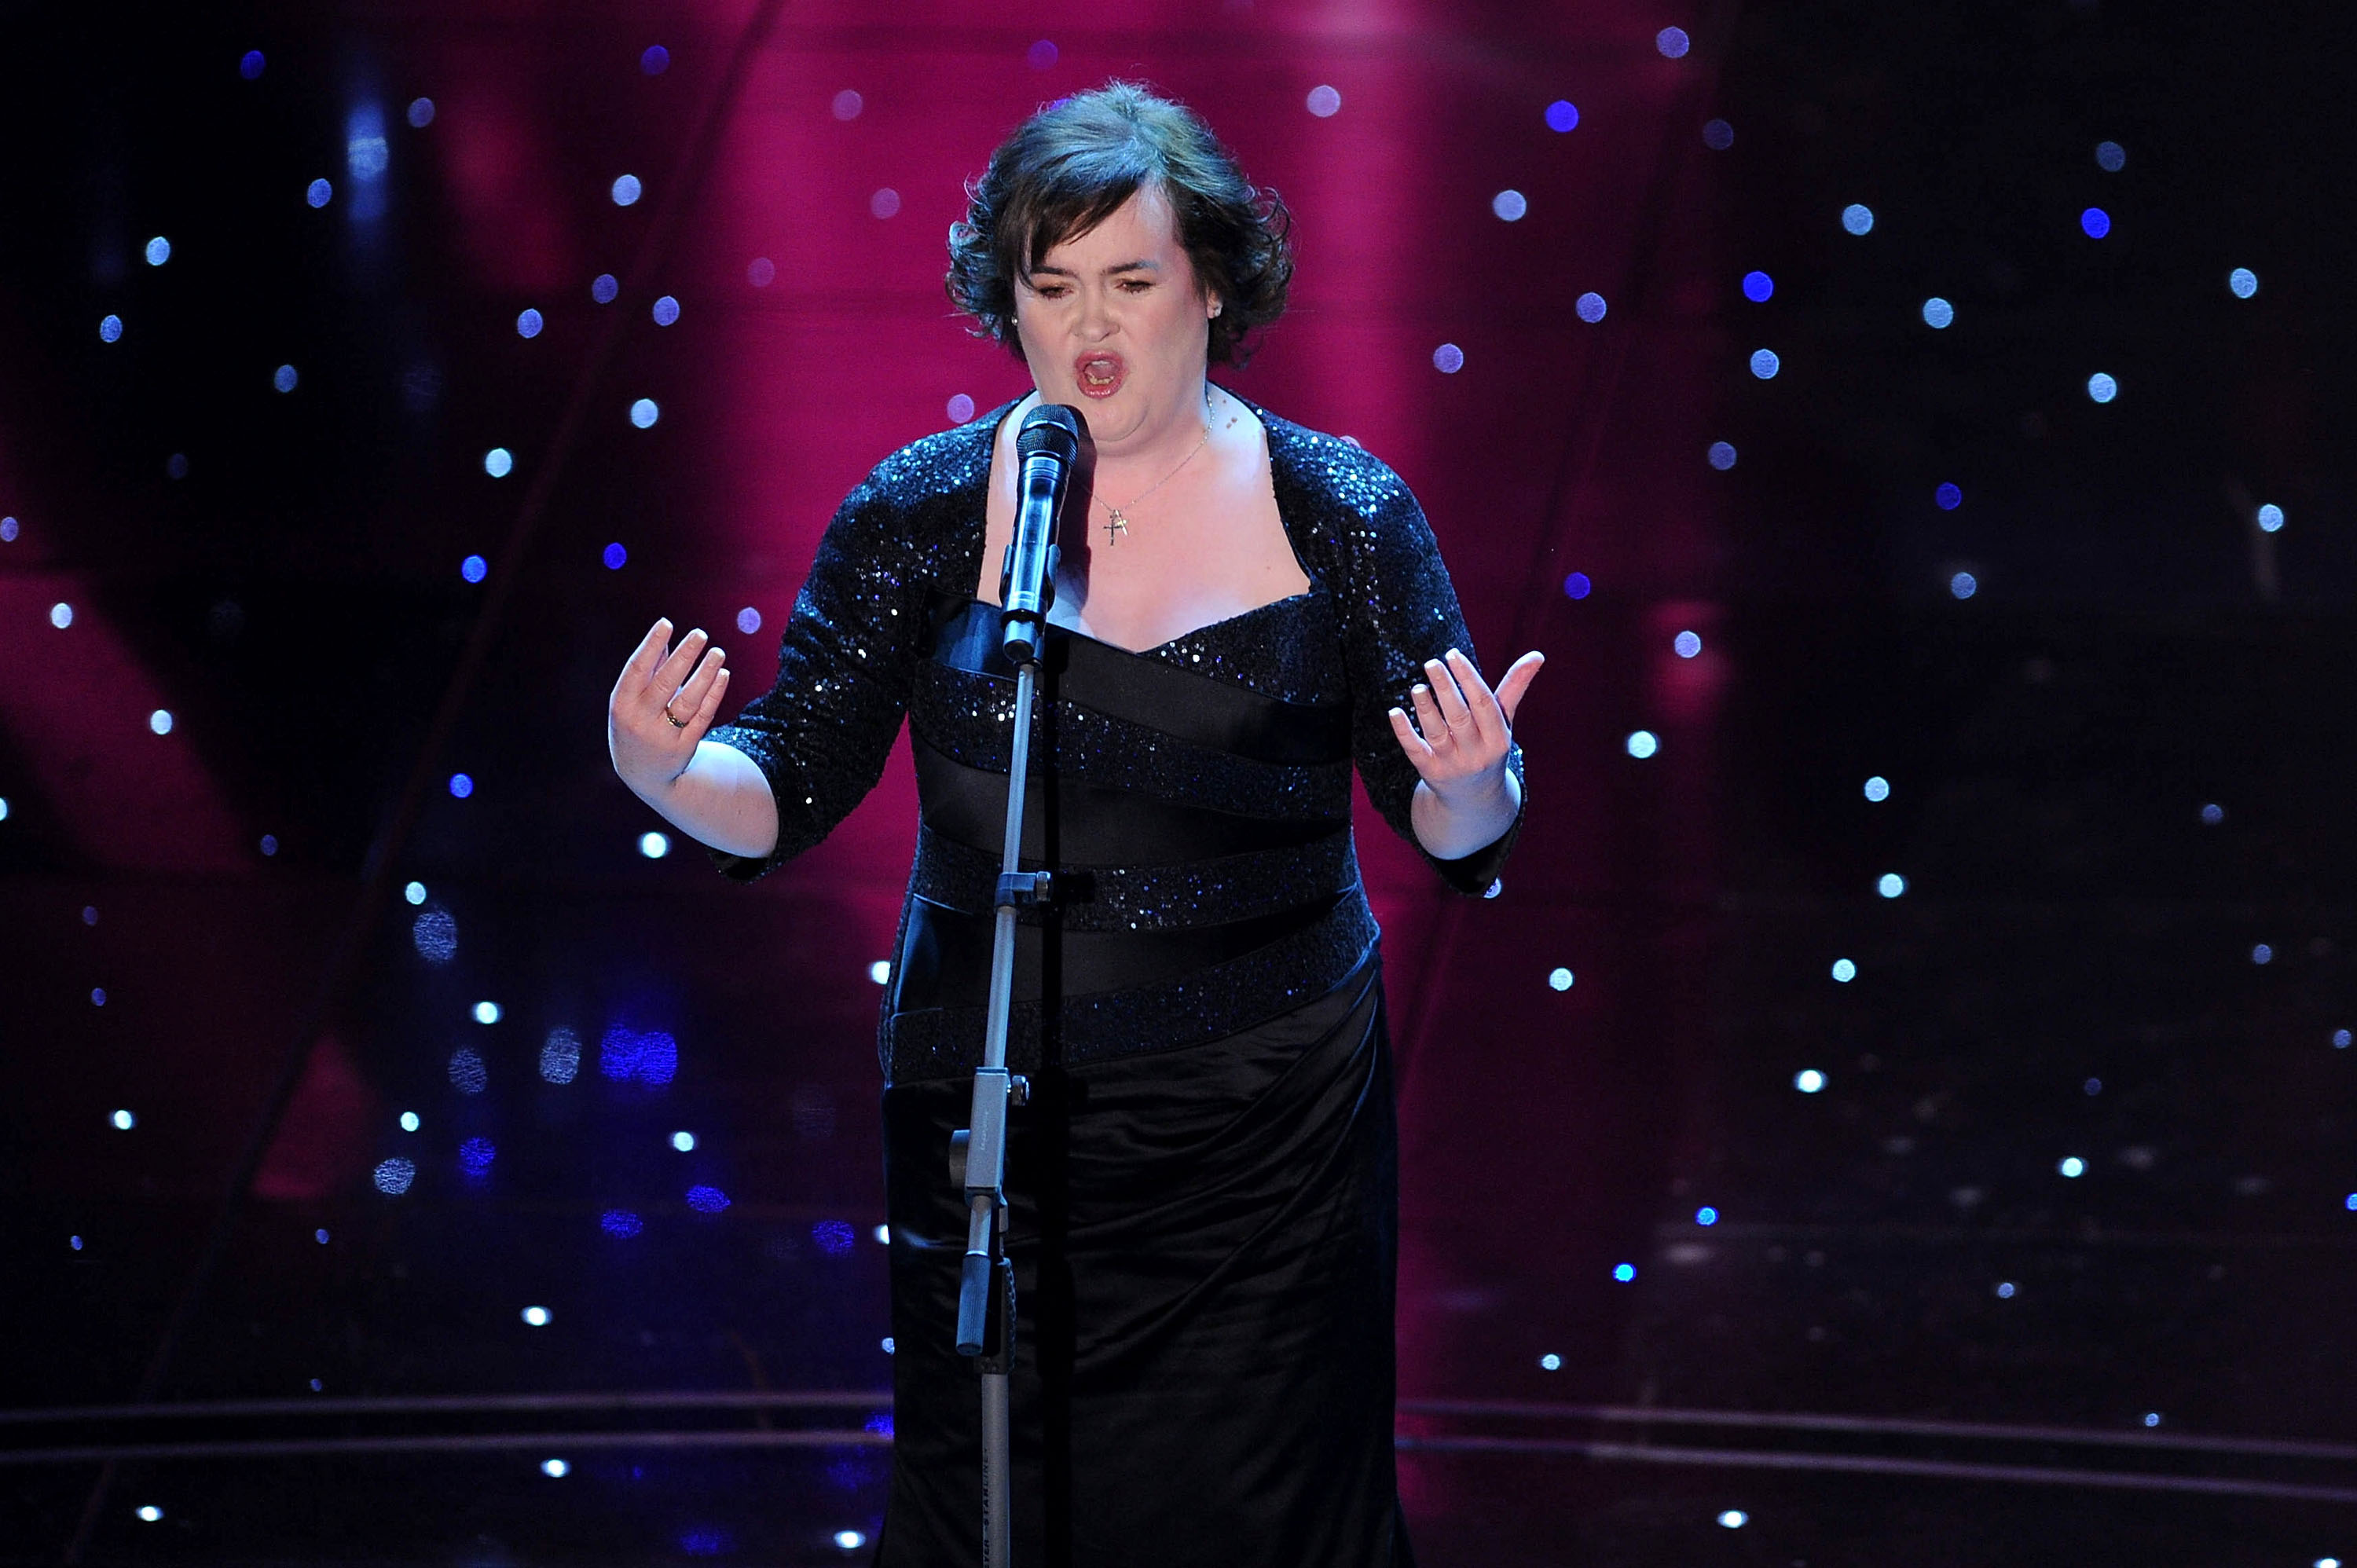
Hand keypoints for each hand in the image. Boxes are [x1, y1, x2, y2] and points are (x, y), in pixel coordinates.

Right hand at [609, 618, 729, 799]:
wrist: (643, 774)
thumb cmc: (636, 724)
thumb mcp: (632, 700)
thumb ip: (648, 671)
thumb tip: (665, 638)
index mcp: (622, 704)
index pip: (637, 669)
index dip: (651, 645)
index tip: (666, 623)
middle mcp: (640, 720)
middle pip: (665, 683)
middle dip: (684, 656)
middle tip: (700, 634)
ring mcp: (663, 736)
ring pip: (688, 701)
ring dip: (705, 674)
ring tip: (718, 652)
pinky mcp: (684, 748)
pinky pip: (703, 717)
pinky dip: (714, 695)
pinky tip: (723, 675)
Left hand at [1388, 647, 1543, 808]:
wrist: (1474, 798)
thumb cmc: (1488, 747)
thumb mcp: (1504, 723)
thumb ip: (1514, 688)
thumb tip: (1537, 655)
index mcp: (1498, 739)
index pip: (1484, 704)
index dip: (1468, 678)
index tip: (1453, 654)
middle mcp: (1476, 753)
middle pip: (1459, 717)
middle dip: (1446, 688)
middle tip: (1431, 663)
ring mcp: (1452, 764)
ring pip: (1436, 733)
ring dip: (1425, 708)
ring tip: (1418, 687)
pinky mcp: (1430, 772)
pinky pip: (1415, 750)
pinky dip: (1404, 731)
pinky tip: (1395, 712)